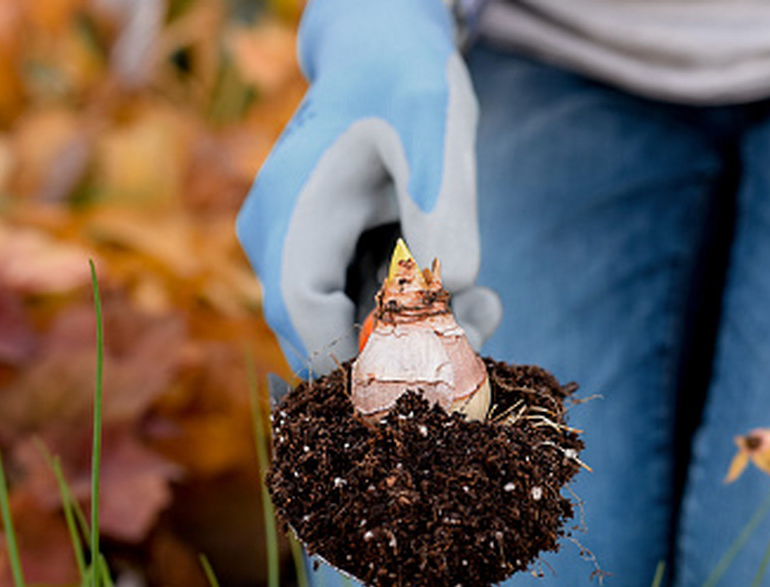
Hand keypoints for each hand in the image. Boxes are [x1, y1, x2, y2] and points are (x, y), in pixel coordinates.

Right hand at [237, 0, 500, 375]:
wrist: (382, 46)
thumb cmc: (403, 75)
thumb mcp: (434, 126)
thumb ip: (443, 204)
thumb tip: (453, 288)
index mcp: (292, 215)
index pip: (309, 320)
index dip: (371, 356)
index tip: (445, 358)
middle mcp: (281, 243)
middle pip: (328, 340)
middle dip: (410, 353)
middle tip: (482, 329)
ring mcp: (303, 253)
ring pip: (354, 332)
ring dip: (423, 336)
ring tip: (488, 305)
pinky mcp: (332, 257)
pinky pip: (369, 308)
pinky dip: (419, 313)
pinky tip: (474, 293)